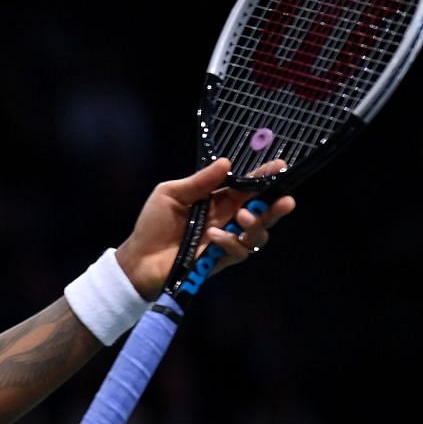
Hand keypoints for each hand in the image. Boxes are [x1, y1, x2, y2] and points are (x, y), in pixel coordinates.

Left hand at [115, 158, 297, 297]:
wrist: (138, 259)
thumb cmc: (153, 225)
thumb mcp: (171, 194)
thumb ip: (199, 181)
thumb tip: (227, 162)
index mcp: (217, 200)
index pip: (246, 187)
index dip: (264, 178)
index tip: (280, 167)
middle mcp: (226, 219)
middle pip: (261, 212)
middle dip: (275, 206)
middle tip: (285, 200)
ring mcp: (225, 241)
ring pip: (257, 234)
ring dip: (256, 224)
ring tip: (242, 217)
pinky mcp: (219, 260)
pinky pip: (239, 252)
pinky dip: (231, 242)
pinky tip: (215, 236)